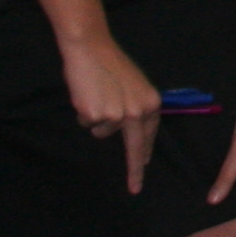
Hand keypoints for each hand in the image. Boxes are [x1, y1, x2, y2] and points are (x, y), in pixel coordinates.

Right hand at [58, 36, 163, 194]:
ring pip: (102, 131)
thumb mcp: (133, 87)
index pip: (149, 136)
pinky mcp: (96, 116)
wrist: (90, 48)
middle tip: (135, 188)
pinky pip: (87, 122)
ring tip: (96, 93)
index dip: (145, 153)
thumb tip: (134, 135)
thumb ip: (135, 108)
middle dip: (135, 170)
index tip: (144, 170)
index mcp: (151, 103)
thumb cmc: (109, 64)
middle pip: (135, 147)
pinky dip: (84, 111)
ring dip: (96, 117)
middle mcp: (138, 112)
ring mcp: (117, 115)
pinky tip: (86, 93)